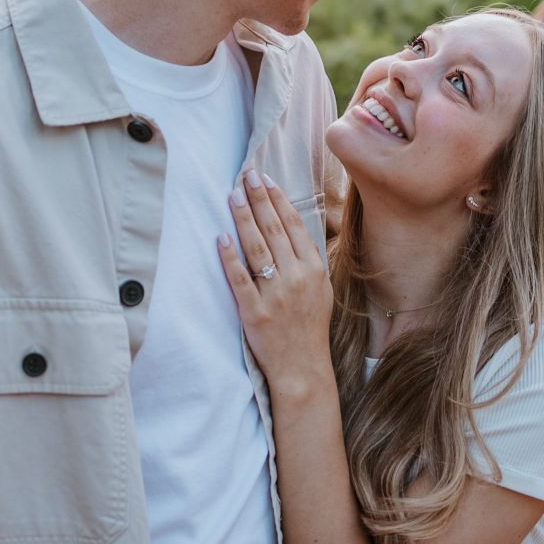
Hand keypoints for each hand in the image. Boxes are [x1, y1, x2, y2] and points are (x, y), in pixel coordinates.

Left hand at [218, 171, 334, 388]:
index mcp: (314, 269)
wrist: (303, 367)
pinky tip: (221, 238)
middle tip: (245, 176)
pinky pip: (240, 279)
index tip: (264, 179)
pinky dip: (230, 257)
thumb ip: (308, 258)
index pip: (293, 225)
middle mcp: (296, 277)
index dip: (278, 199)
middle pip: (274, 229)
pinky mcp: (254, 312)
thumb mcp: (322, 288)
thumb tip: (291, 226)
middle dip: (258, 199)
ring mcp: (275, 294)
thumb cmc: (310, 326)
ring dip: (243, 218)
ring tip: (232, 195)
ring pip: (256, 247)